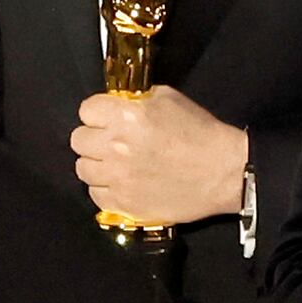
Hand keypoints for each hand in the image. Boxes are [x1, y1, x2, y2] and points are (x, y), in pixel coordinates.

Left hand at [68, 86, 246, 226]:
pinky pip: (95, 195)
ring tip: (115, 163)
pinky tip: (121, 183)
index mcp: (126, 116)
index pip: (86, 110)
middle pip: (78, 140)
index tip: (107, 117)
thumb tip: (117, 103)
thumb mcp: (169, 99)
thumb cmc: (200, 133)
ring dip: (96, 164)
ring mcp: (118, 178)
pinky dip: (105, 189)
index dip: (97, 112)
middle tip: (110, 141)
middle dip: (93, 137)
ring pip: (82, 168)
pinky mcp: (124, 203)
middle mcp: (116, 146)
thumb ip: (137, 99)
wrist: (223, 172)